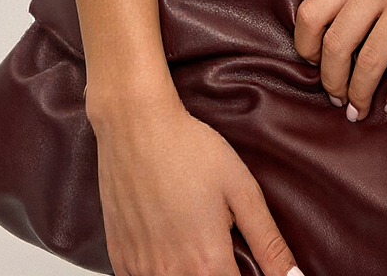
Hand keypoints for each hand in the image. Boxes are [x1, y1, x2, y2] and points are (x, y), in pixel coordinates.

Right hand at [93, 89, 302, 275]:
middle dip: (214, 269)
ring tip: (187, 229)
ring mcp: (141, 269)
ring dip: (186, 268)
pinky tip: (163, 233)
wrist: (135, 125)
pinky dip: (157, 264)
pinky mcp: (119, 259)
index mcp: (207, 262)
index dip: (245, 275)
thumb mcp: (240, 188)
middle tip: (213, 234)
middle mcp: (171, 274)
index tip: (237, 255)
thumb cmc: (189, 148)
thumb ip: (268, 241)